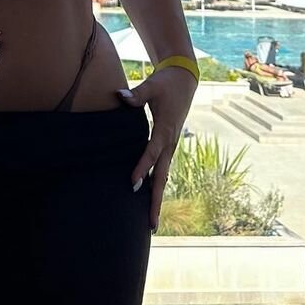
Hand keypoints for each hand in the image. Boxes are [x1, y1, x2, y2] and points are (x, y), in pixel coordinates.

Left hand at [116, 67, 197, 231]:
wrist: (185, 80)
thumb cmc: (166, 82)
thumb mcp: (152, 85)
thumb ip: (136, 94)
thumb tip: (119, 96)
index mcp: (165, 129)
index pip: (152, 153)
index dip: (141, 167)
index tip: (132, 183)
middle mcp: (170, 142)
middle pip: (162, 175)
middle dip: (156, 200)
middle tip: (151, 224)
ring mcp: (171, 145)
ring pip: (163, 175)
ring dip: (157, 196)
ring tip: (151, 221)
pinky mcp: (169, 144)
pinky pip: (163, 168)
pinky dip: (157, 184)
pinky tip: (150, 197)